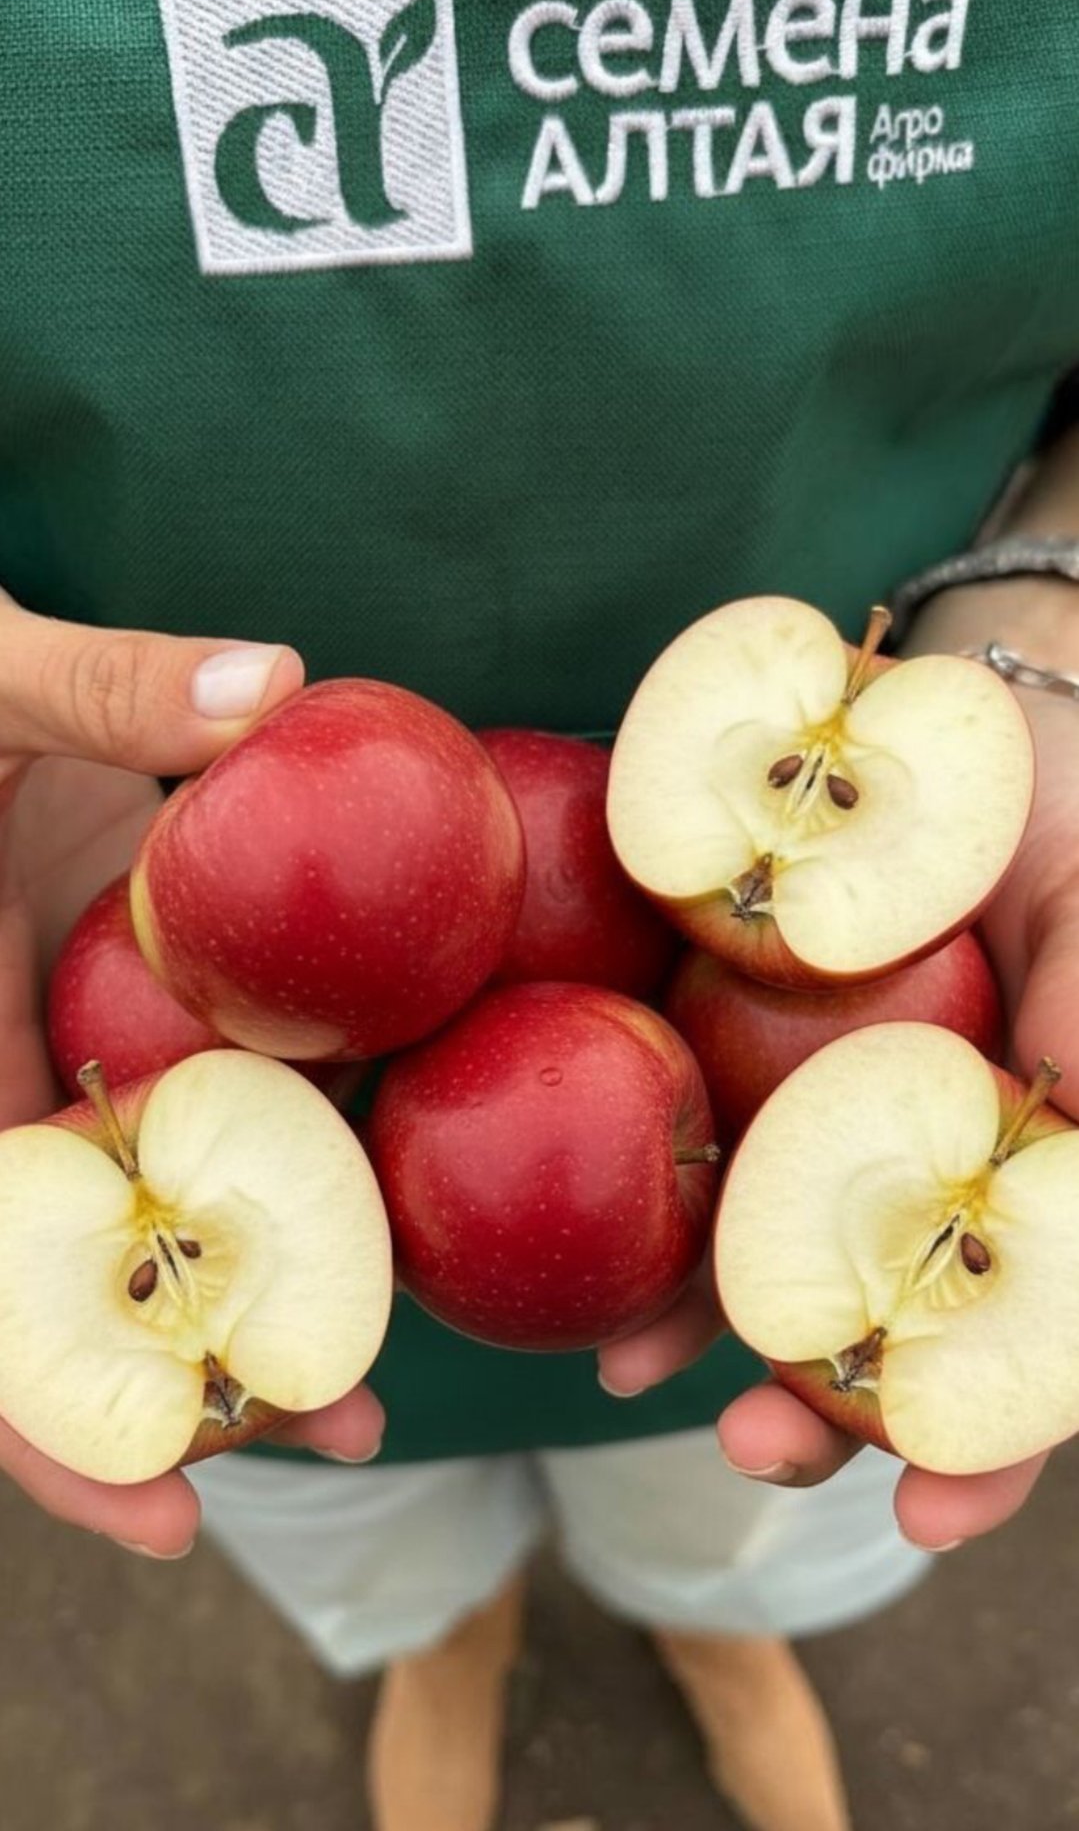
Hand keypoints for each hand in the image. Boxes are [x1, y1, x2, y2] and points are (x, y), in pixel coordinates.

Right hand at [0, 595, 383, 1557]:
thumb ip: (99, 690)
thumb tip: (270, 685)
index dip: (57, 1407)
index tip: (170, 1505)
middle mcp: (11, 1074)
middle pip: (85, 1280)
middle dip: (193, 1376)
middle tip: (348, 1428)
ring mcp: (84, 1042)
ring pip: (161, 1194)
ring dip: (262, 1276)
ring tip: (385, 1356)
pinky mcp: (147, 997)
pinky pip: (212, 1090)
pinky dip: (285, 1144)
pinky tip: (383, 1177)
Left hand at [599, 680, 1078, 1552]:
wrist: (933, 721)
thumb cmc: (1052, 812)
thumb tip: (1077, 1091)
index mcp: (1024, 1168)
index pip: (1026, 1339)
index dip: (988, 1444)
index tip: (925, 1520)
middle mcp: (917, 1164)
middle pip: (880, 1325)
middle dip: (822, 1413)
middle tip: (753, 1455)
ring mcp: (814, 1117)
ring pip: (767, 1249)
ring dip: (701, 1325)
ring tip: (622, 1371)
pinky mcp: (724, 1048)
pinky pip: (677, 1132)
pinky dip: (631, 1186)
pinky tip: (572, 1227)